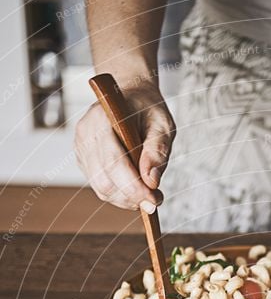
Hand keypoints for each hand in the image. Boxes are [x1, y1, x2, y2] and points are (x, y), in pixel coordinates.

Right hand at [75, 81, 175, 210]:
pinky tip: (135, 188)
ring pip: (101, 188)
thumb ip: (158, 151)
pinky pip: (100, 186)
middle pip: (105, 180)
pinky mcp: (83, 160)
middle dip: (132, 197)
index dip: (133, 187)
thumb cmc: (147, 109)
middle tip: (156, 200)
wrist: (130, 97)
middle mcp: (86, 133)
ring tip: (148, 195)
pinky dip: (120, 194)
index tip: (154, 200)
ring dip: (127, 199)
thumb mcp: (162, 124)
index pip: (113, 162)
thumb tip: (151, 181)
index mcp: (102, 119)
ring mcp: (81, 148)